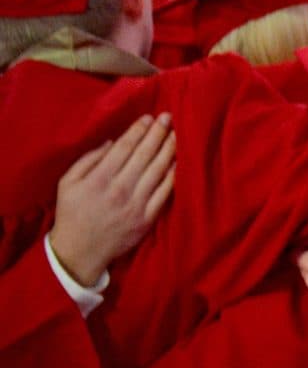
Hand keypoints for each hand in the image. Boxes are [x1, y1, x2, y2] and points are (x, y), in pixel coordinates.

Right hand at [47, 113, 175, 287]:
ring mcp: (137, 204)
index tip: (149, 117)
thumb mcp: (67, 183)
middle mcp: (120, 188)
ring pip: (159, 170)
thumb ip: (88, 160)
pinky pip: (165, 192)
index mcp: (99, 178)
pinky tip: (179, 162)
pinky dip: (174, 174)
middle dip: (158, 133)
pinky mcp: (148, 217)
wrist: (80, 250)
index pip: (125, 147)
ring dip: (170, 149)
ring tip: (177, 134)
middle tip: (168, 117)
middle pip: (145, 154)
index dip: (139, 130)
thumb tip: (111, 142)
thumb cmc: (72, 213)